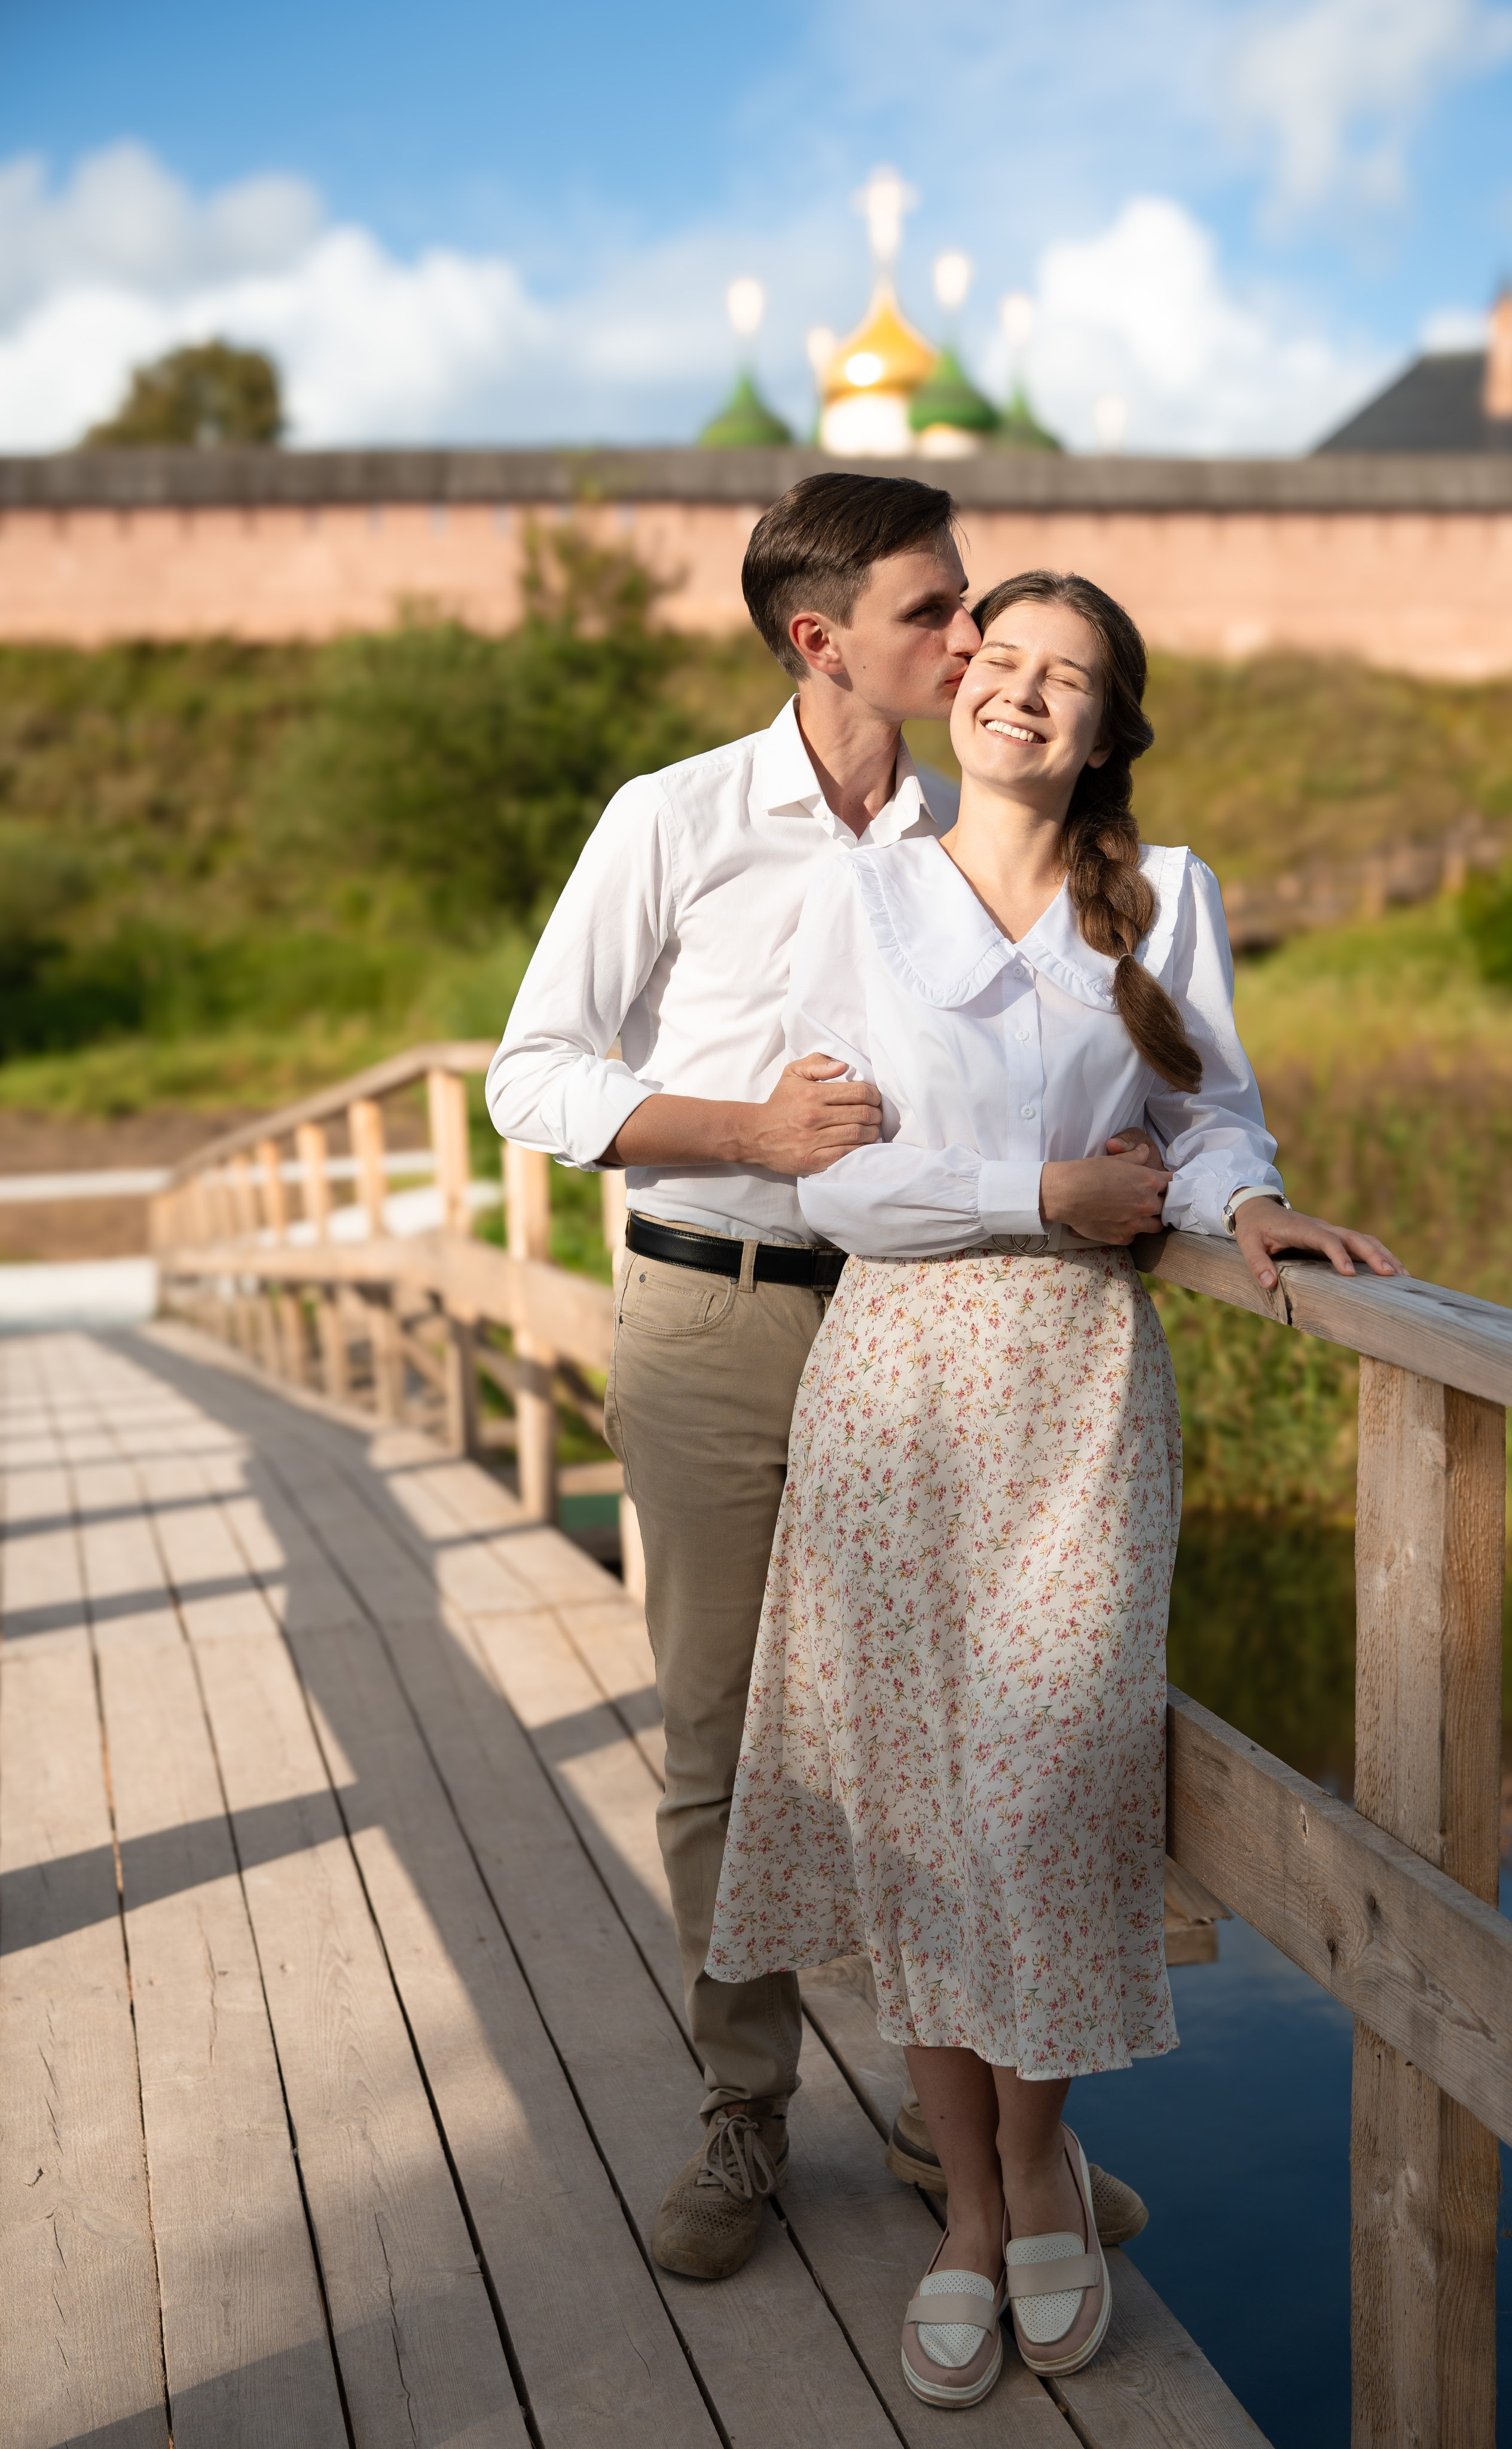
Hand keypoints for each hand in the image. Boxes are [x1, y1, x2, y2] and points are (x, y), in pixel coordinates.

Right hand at [740, 1054, 882, 1175]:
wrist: (754, 1134)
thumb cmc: (779, 1103)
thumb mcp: (792, 1074)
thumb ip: (817, 1064)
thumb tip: (843, 1066)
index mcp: (812, 1094)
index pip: (857, 1093)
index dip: (874, 1095)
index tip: (875, 1099)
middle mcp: (814, 1117)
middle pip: (861, 1114)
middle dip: (876, 1115)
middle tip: (877, 1116)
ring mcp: (812, 1141)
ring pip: (857, 1135)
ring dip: (872, 1133)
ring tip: (872, 1130)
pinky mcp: (812, 1160)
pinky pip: (845, 1154)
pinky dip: (859, 1150)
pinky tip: (861, 1145)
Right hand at [1039, 1136, 1172, 1242]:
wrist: (1067, 1194)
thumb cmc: (1089, 1172)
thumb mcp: (1115, 1160)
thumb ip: (1135, 1157)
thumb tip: (1144, 1150)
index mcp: (1149, 1181)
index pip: (1173, 1183)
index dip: (1171, 1183)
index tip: (1168, 1184)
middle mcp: (1147, 1204)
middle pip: (1167, 1207)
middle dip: (1161, 1202)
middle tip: (1150, 1199)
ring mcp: (1136, 1223)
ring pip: (1156, 1226)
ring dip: (1151, 1220)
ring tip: (1139, 1215)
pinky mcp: (1122, 1237)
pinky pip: (1134, 1236)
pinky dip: (1130, 1230)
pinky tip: (1120, 1223)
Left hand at [1231, 1198, 1406, 1292]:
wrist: (1259, 1209)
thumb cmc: (1254, 1228)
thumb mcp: (1247, 1244)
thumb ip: (1257, 1263)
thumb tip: (1269, 1283)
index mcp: (1302, 1229)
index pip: (1325, 1240)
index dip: (1338, 1255)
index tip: (1348, 1273)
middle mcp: (1322, 1228)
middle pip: (1354, 1238)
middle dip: (1373, 1255)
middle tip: (1391, 1275)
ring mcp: (1331, 1232)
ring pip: (1364, 1240)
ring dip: (1384, 1255)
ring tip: (1403, 1276)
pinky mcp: (1335, 1237)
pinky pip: (1362, 1244)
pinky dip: (1380, 1254)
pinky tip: (1394, 1271)